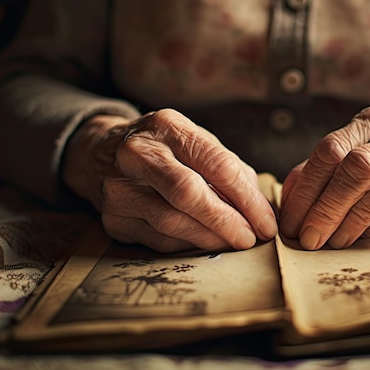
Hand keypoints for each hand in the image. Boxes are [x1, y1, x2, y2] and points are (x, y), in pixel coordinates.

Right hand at [63, 109, 277, 252]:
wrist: (103, 153)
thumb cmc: (165, 148)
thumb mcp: (195, 141)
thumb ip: (229, 169)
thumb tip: (260, 210)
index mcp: (167, 126)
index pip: (216, 164)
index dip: (246, 198)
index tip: (266, 221)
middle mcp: (138, 153)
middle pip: (188, 193)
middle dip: (227, 221)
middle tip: (251, 238)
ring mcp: (120, 187)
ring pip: (173, 222)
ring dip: (211, 238)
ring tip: (233, 241)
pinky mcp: (114, 219)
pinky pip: (159, 240)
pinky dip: (189, 243)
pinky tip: (204, 240)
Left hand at [279, 101, 369, 249]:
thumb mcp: (355, 148)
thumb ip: (320, 169)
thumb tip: (287, 199)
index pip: (330, 149)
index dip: (306, 188)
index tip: (290, 220)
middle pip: (358, 167)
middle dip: (327, 208)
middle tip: (308, 237)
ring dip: (353, 220)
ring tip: (333, 241)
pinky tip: (362, 236)